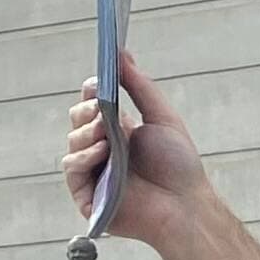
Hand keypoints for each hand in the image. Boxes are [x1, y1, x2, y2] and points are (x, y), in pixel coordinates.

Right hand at [61, 51, 210, 253]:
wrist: (186, 206)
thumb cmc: (179, 166)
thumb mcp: (162, 118)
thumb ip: (140, 86)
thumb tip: (121, 53)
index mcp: (118, 131)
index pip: (92, 105)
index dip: (91, 92)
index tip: (97, 80)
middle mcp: (102, 149)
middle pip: (78, 120)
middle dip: (87, 110)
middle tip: (102, 108)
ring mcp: (93, 171)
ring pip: (73, 141)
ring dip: (87, 132)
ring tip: (106, 130)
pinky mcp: (86, 194)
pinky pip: (72, 169)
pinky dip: (84, 156)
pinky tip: (102, 151)